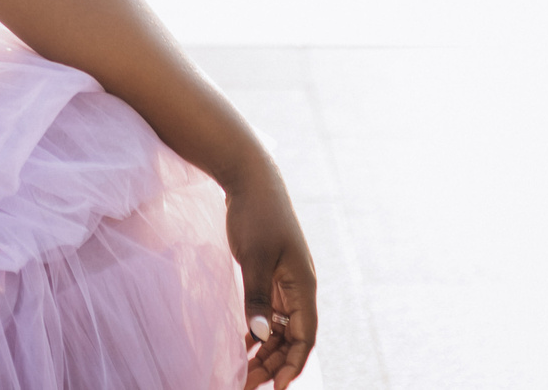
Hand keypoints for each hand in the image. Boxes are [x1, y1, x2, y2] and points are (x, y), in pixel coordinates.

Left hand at [225, 170, 317, 387]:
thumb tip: (262, 336)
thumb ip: (258, 297)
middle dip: (273, 363)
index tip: (275, 387)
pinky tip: (241, 345)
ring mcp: (286, 282)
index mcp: (304, 285)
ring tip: (243, 372)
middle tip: (247, 384)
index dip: (293, 364)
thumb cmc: (256, 215)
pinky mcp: (271, 276)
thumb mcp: (254, 258)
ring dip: (265, 351)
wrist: (250, 179)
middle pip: (293, 337)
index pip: (306, 336)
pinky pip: (269, 314)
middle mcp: (299, 288)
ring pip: (280, 328)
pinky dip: (258, 331)